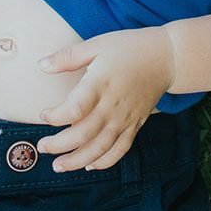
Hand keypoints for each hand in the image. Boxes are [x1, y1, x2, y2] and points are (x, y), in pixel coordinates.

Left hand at [35, 27, 176, 172]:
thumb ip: (68, 56)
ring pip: (99, 148)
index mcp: (101, 83)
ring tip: (59, 166)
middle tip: (42, 146)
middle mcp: (113, 105)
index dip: (55, 117)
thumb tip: (41, 65)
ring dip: (77, 161)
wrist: (168, 57)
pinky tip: (89, 166)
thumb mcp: (98, 44)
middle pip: (83, 135)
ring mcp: (125, 118)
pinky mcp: (135, 125)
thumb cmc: (131, 48)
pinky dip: (104, 161)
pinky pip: (120, 150)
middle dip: (59, 146)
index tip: (44, 114)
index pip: (74, 109)